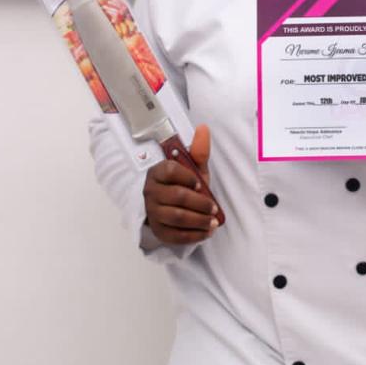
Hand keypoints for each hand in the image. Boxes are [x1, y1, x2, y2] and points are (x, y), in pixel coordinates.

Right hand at [143, 124, 220, 244]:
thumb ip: (198, 150)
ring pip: (176, 217)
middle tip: (214, 208)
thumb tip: (203, 128)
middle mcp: (151, 191)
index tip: (200, 184)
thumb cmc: (182, 183)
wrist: (167, 204)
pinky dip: (193, 235)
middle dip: (200, 203)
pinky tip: (206, 232)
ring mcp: (152, 212)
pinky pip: (175, 235)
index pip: (169, 171)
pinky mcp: (158, 230)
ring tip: (213, 222)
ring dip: (198, 220)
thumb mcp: (191, 167)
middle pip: (177, 197)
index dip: (187, 177)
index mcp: (158, 172)